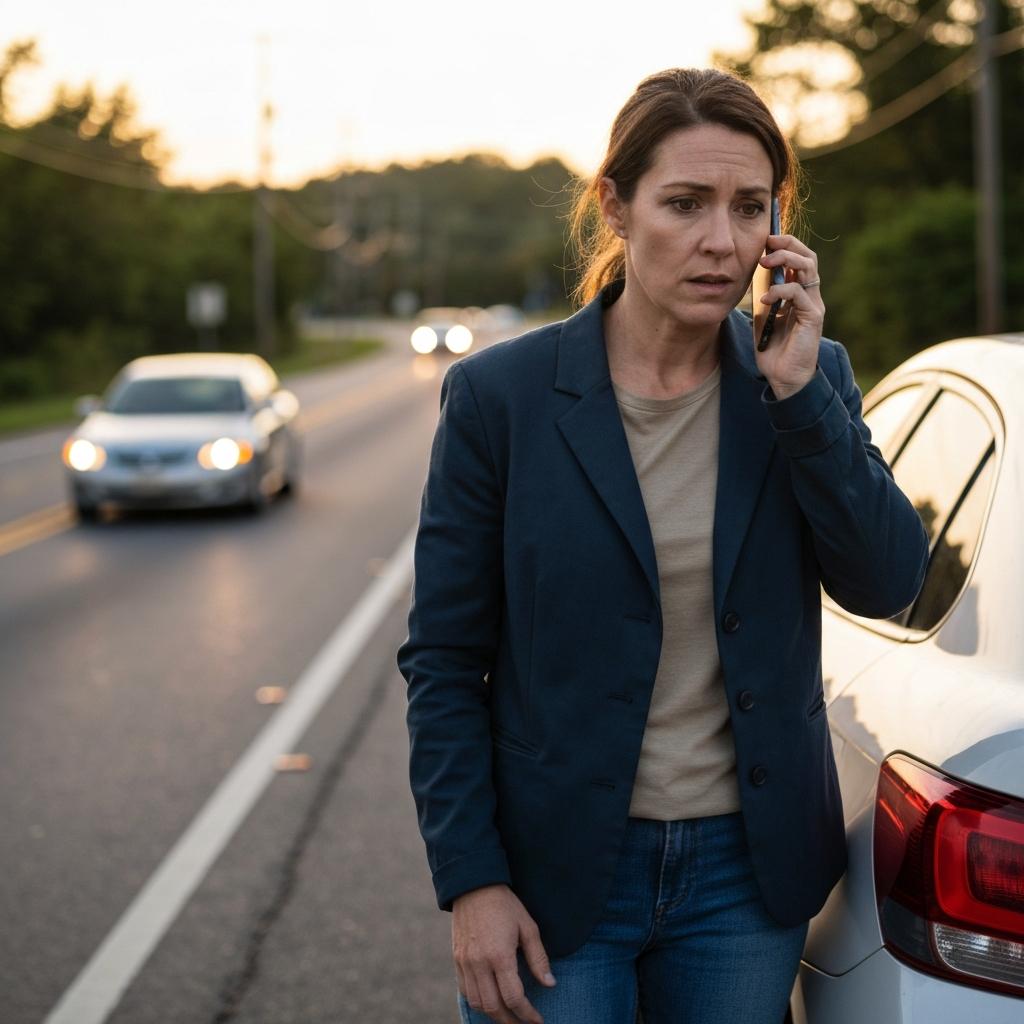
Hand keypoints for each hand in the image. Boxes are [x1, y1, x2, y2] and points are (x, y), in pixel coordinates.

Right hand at [453, 884, 555, 1022]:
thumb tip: (550, 984)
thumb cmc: (505, 904)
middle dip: (511, 1021)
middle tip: (524, 1023)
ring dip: (493, 1015)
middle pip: (494, 1007)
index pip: (514, 998)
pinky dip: (478, 1002)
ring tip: (508, 1017)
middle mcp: (479, 963)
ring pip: (477, 1003)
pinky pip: (465, 991)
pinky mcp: (457, 959)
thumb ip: (538, 958)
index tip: (538, 1020)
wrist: (473, 886)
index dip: (528, 1014)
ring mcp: (465, 963)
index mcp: (500, 956)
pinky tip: (490, 1001)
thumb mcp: (528, 927)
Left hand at [753, 234, 825, 399]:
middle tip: (767, 243)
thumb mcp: (763, 317)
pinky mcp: (813, 318)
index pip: (798, 259)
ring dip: (785, 260)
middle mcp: (810, 295)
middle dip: (788, 245)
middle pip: (807, 257)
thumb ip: (762, 296)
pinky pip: (799, 294)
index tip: (765, 240)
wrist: (783, 378)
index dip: (785, 245)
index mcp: (799, 292)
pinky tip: (765, 299)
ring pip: (808, 268)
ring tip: (764, 262)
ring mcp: (813, 305)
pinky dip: (780, 291)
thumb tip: (751, 273)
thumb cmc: (773, 349)